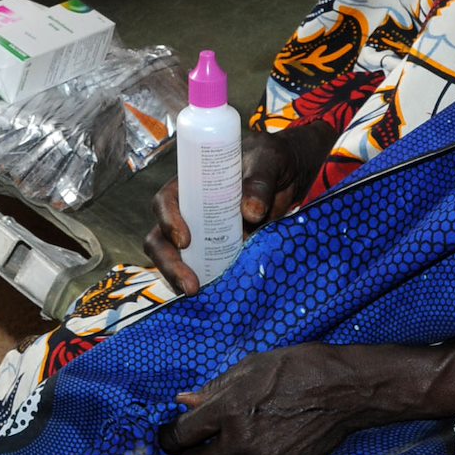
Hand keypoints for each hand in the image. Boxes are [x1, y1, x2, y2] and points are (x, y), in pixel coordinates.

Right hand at [145, 121, 340, 294]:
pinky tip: (216, 296)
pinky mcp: (218, 251)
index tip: (186, 240)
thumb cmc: (274, 158)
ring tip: (197, 294)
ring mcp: (202, 233)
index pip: (166, 201)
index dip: (168, 220)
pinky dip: (204, 282)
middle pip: (161, 237)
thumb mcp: (269, 160)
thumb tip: (250, 212)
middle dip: (169, 263)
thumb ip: (260, 182)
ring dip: (180, 278)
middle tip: (190, 284)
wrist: (293, 174)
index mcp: (192, 182)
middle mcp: (190, 210)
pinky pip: (202, 270)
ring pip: (175, 259)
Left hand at [157, 342, 424, 454]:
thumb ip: (214, 389)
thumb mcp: (250, 367)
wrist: (344, 390)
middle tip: (198, 449)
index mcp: (228, 409)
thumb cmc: (296, 368)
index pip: (180, 436)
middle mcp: (241, 441)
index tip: (171, 437)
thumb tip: (183, 401)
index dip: (169, 438)